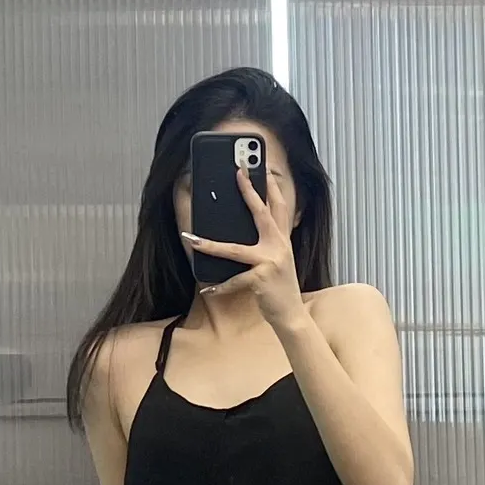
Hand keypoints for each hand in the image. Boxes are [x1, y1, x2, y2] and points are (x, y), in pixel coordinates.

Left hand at [180, 162, 305, 331]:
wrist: (291, 315)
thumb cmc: (280, 289)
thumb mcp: (277, 263)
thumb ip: (266, 246)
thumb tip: (241, 236)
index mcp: (282, 241)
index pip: (279, 207)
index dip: (271, 187)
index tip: (262, 170)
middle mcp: (279, 247)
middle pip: (261, 213)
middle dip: (249, 191)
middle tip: (238, 173)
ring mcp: (270, 262)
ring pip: (235, 249)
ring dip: (211, 245)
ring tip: (193, 240)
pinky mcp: (261, 279)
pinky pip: (235, 280)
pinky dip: (220, 287)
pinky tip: (208, 289)